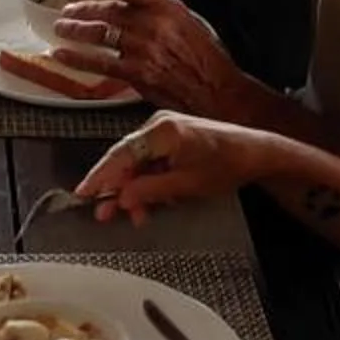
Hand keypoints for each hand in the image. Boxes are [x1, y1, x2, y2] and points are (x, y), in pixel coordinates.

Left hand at [48, 0, 256, 116]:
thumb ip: (161, 11)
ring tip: (62, 29)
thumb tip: (135, 4)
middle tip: (67, 9)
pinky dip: (77, 58)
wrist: (219, 92)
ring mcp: (144, 50)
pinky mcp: (138, 74)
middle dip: (82, 8)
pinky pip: (100, 63)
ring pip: (100, 34)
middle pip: (107, 10)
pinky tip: (63, 55)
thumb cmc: (208, 59)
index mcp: (167, 6)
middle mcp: (153, 24)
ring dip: (75, 30)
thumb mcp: (190, 21)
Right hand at [73, 110, 274, 226]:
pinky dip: (149, 180)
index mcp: (161, 131)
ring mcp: (165, 127)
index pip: (121, 155)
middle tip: (105, 213)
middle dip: (117, 188)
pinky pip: (151, 159)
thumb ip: (150, 190)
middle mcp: (159, 123)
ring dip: (136, 189)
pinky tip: (152, 202)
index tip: (84, 192)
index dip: (100, 176)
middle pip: (126, 158)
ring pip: (138, 162)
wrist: (255, 153)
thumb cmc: (226, 165)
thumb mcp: (186, 185)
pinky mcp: (172, 135)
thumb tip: (121, 198)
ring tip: (136, 215)